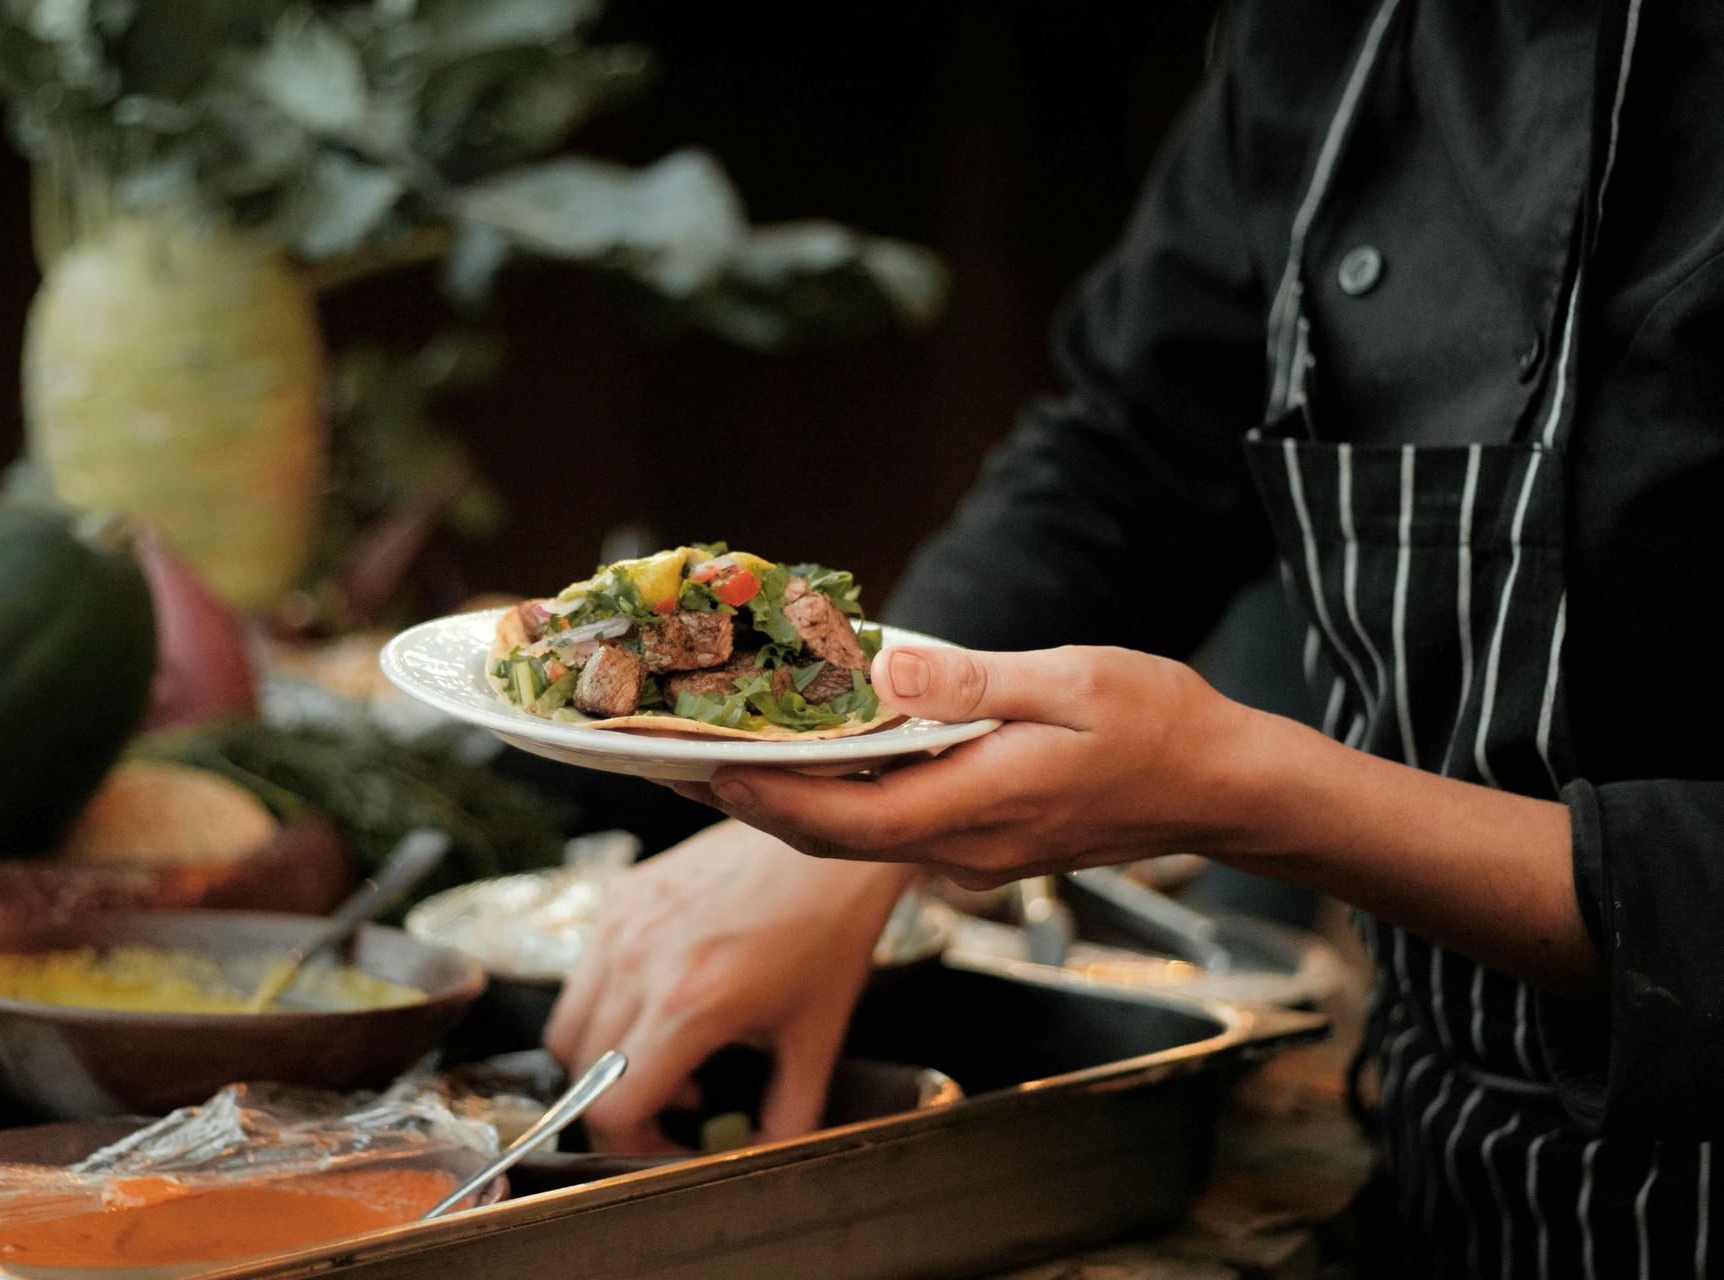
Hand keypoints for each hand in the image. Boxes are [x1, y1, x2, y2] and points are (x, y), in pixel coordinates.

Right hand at [543, 820, 915, 1153]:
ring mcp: (623, 923)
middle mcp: (641, 961)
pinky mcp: (622, 894)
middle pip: (581, 1074)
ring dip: (604, 1060)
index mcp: (689, 1003)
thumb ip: (788, 1116)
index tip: (671, 1149)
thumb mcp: (816, 1037)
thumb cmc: (829, 932)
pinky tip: (662, 1005)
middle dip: (621, 1108)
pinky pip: (584, 974)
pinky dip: (607, 1007)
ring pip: (569, 1026)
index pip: (611, 1107)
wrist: (827, 840)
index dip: (635, 1146)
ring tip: (668, 1059)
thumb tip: (762, 1158)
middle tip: (673, 1111)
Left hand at [672, 644, 1266, 889]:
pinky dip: (846, 796)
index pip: (841, 819)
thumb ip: (972, 683)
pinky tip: (825, 757)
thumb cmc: (1159, 727)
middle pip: (833, 835)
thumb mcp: (1068, 682)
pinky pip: (896, 825)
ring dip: (794, 799)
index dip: (764, 797)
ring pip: (860, 834)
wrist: (1224, 787)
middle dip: (755, 800)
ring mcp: (975, 851)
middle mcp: (963, 846)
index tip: (700, 768)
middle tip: (684, 759)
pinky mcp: (987, 838)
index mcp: (975, 809)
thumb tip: (884, 675)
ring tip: (733, 752)